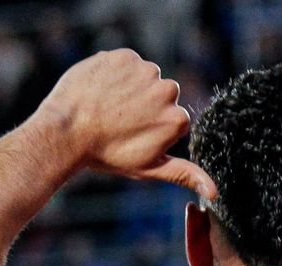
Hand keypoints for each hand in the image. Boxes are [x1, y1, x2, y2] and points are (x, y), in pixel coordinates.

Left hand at [38, 49, 216, 198]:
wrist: (66, 132)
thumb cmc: (108, 155)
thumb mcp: (149, 168)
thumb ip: (184, 174)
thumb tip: (215, 193)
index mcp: (177, 118)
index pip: (172, 118)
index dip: (151, 127)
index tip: (132, 135)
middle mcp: (167, 90)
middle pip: (161, 95)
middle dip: (144, 105)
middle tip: (119, 122)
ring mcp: (145, 70)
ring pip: (144, 77)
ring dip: (130, 87)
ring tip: (108, 107)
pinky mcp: (123, 56)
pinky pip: (126, 63)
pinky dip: (115, 73)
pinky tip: (100, 90)